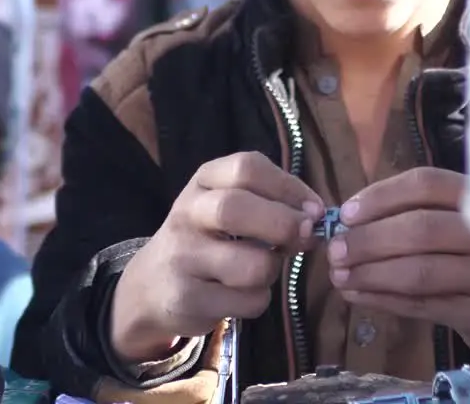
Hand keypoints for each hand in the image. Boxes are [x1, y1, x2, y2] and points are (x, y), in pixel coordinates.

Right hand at [111, 152, 323, 362]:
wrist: (151, 286)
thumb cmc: (206, 240)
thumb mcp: (229, 208)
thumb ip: (271, 204)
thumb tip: (319, 217)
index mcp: (203, 181)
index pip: (247, 167)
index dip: (289, 187)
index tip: (315, 209)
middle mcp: (186, 213)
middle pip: (236, 208)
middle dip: (284, 224)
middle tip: (308, 236)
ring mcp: (182, 257)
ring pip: (252, 264)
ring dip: (273, 270)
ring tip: (262, 270)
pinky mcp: (186, 298)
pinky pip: (248, 301)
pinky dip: (258, 300)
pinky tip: (240, 295)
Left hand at [327, 168, 469, 361]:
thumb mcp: (467, 220)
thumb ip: (419, 212)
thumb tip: (348, 218)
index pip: (427, 184)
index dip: (382, 196)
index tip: (347, 213)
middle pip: (420, 230)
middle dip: (369, 241)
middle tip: (335, 250)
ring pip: (418, 273)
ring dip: (370, 274)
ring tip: (339, 275)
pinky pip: (421, 305)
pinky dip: (382, 299)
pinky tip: (357, 294)